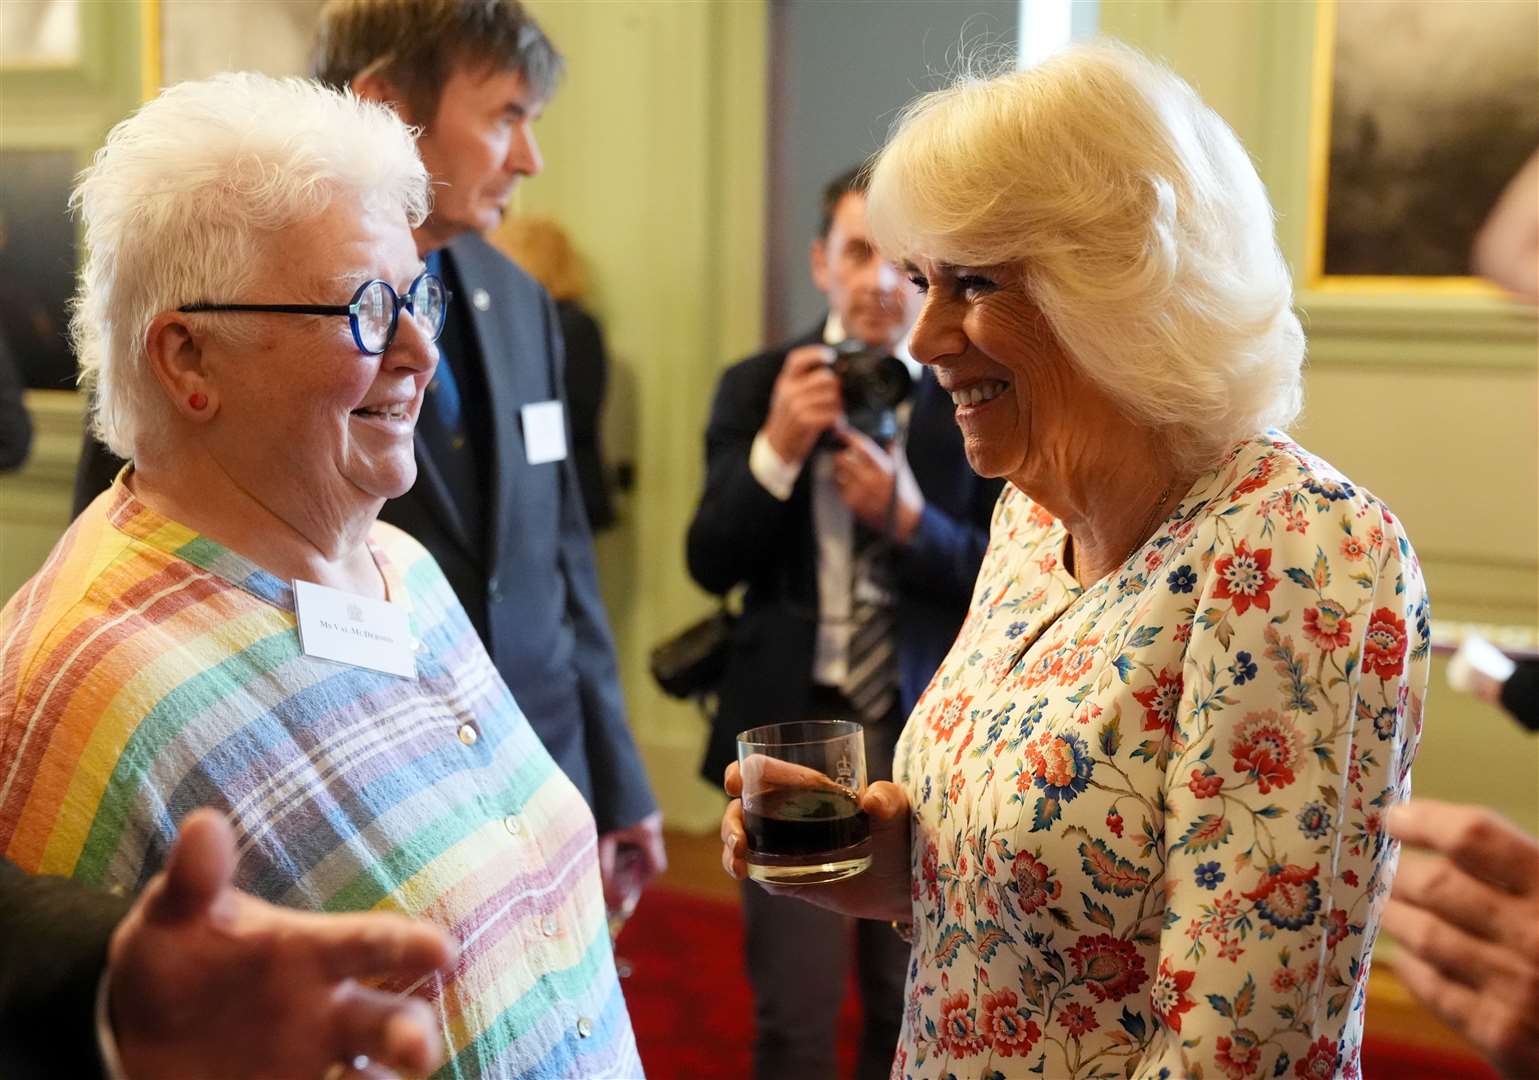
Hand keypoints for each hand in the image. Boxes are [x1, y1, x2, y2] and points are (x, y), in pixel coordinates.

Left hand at [109, 809, 456, 1079]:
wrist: (138, 1030)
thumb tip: (203, 824)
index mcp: (312, 954)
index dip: (409, 944)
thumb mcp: (173, 918)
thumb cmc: (174, 959)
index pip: (370, 943)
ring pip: (372, 1075)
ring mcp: (314, 1062)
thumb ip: (194, 880)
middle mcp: (328, 1010)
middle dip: (411, 1033)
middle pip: (390, 1019)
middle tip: (419, 1050)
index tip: (442, 950)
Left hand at [598, 810, 666, 918]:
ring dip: (627, 853)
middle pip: (650, 856)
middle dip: (632, 868)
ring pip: (642, 844)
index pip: (657, 867)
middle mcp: (654, 823)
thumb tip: (609, 896)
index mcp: (649, 833)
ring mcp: (649, 813)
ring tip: (607, 850)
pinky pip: (637, 831)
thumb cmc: (604, 802)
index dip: (643, 881)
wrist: (608, 767)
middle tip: (613, 873)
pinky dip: (625, 839)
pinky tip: (609, 833)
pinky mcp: (640, 806)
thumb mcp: (604, 839)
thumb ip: (606, 868)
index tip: (627, 886)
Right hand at [720, 760, 913, 922]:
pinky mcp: (793, 879)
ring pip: (746, 841)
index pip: (767, 773)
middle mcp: (793, 816)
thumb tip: (871, 800)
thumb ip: (889, 799)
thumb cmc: (904, 835)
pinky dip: (747, 870)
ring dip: (731, 848)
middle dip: (731, 820)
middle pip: (746, 809)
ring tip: (738, 863)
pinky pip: (761, 872)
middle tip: (738, 839)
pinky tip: (746, 873)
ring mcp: (790, 849)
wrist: (908, 884)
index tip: (735, 781)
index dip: (744, 772)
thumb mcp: (898, 810)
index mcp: (810, 791)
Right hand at [761, 345, 840, 464]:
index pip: (797, 359)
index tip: (831, 356)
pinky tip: (835, 423)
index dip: (816, 353)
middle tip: (838, 397)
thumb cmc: (789, 418)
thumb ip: (804, 381)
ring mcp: (795, 406)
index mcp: (785, 381)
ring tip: (836, 412)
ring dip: (839, 405)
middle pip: (825, 377)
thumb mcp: (789, 395)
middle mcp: (788, 391)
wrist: (777, 445)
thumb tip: (834, 366)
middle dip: (837, 387)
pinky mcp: (804, 422)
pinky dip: (837, 419)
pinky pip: (831, 414)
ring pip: (832, 396)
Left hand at [831, 428, 922, 542]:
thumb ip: (894, 452)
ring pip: (838, 472)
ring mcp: (859, 492)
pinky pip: (839, 487)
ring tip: (844, 466)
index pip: (861, 446)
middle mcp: (869, 479)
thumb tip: (890, 437)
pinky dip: (840, 481)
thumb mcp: (902, 469)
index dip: (849, 436)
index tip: (841, 431)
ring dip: (838, 467)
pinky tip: (847, 481)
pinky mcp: (852, 504)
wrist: (904, 521)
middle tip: (840, 450)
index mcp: (883, 467)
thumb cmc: (904, 493)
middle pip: (843, 459)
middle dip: (839, 452)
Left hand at [1385, 799, 1538, 1079]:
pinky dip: (1410, 966)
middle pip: (1436, 885)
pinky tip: (1407, 957)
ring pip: (1425, 935)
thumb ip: (1519, 872)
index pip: (1473, 837)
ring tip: (1387, 909)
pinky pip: (1432, 987)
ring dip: (1395, 917)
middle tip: (1383, 872)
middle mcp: (1534, 935)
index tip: (1392, 818)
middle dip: (1398, 875)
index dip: (1424, 822)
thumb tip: (1445, 837)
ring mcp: (1517, 988)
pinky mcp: (1501, 1035)